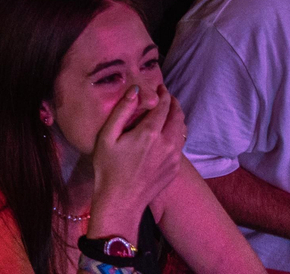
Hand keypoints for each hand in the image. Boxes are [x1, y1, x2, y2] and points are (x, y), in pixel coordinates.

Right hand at [88, 85, 184, 237]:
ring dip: (177, 117)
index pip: (163, 106)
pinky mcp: (175, 169)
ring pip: (182, 130)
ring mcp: (173, 158)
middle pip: (177, 116)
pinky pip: (180, 145)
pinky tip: (167, 133)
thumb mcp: (107, 136)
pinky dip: (177, 133)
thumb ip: (122, 111)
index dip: (163, 94)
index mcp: (149, 133)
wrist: (120, 201)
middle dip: (173, 103)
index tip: (160, 87)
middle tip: (166, 96)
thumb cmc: (108, 168)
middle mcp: (166, 143)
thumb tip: (135, 90)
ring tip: (169, 111)